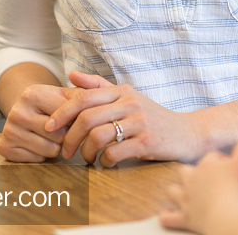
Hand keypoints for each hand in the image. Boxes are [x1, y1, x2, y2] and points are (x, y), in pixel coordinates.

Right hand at [0, 83, 84, 162]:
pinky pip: (37, 159)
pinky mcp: (4, 147)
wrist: (24, 109)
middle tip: (64, 130)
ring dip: (57, 147)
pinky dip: (42, 155)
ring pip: (49, 150)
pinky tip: (39, 144)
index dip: (76, 120)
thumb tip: (98, 95)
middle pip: (59, 135)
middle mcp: (17, 111)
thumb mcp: (65, 93)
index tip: (78, 120)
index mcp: (33, 93)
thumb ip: (84, 93)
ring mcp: (9, 130)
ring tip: (52, 137)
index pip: (66, 115)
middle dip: (67, 135)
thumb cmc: (51, 103)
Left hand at [46, 71, 202, 166]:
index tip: (49, 126)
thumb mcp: (128, 97)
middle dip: (69, 137)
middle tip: (65, 151)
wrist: (187, 133)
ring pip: (98, 136)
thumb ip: (100, 86)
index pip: (83, 97)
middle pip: (87, 118)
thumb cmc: (152, 117)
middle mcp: (130, 103)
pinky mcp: (147, 141)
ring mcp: (140, 122)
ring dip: (86, 152)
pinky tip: (106, 163)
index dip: (62, 112)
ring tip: (86, 159)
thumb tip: (71, 75)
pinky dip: (104, 161)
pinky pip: (115, 152)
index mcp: (122, 91)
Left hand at [160, 141, 237, 232]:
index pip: (212, 157)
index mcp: (206, 166)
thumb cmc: (237, 189)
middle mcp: (192, 180)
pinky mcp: (185, 218)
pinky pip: (168, 217)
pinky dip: (168, 216)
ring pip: (172, 191)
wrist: (228, 216)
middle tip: (207, 181)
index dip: (223, 161)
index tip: (232, 170)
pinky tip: (170, 214)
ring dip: (177, 192)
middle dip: (192, 173)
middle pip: (185, 171)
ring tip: (184, 194)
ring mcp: (186, 199)